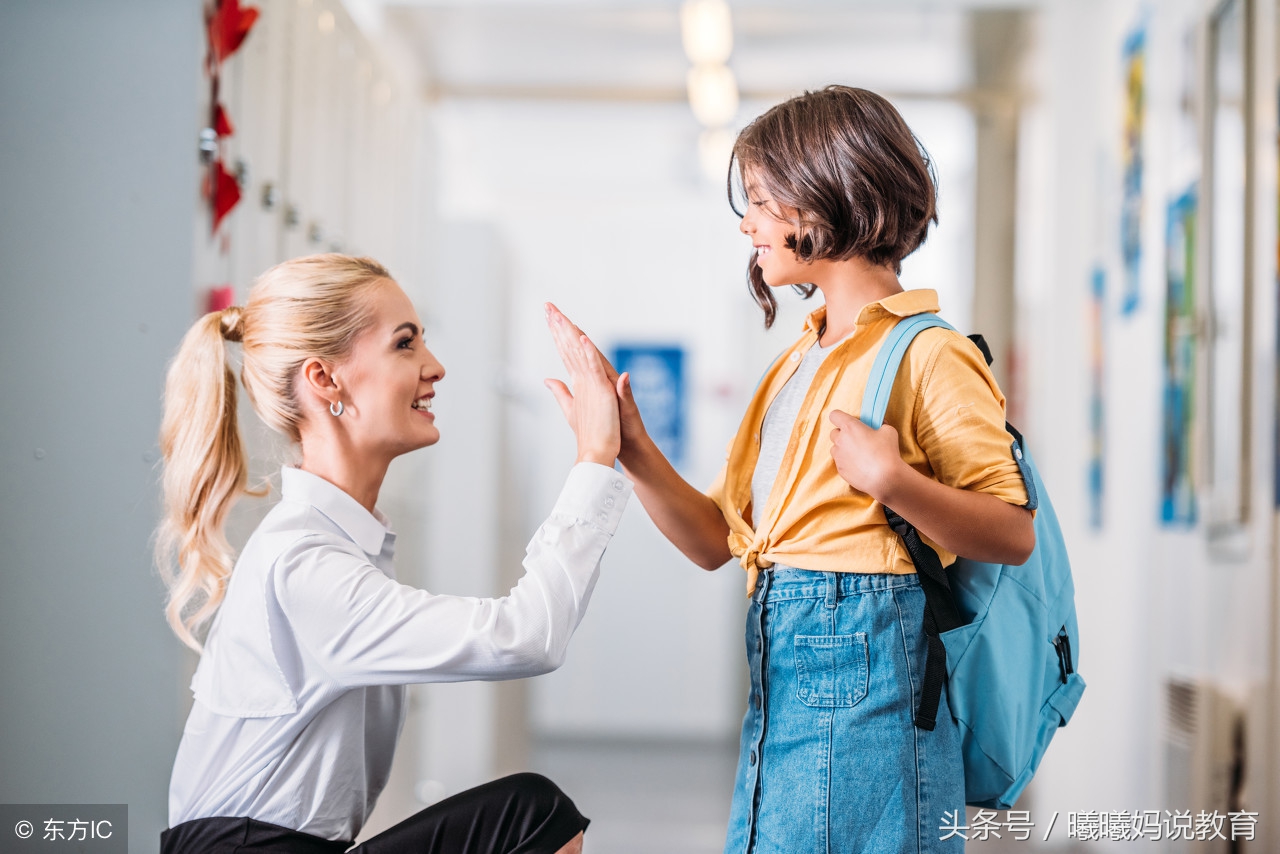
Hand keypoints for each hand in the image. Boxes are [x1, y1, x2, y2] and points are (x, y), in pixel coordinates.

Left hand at [544, 308, 620, 465]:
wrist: (624, 445)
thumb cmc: (605, 430)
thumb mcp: (576, 409)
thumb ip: (564, 392)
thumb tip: (549, 380)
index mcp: (586, 380)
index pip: (569, 352)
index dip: (559, 335)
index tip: (548, 318)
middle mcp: (595, 376)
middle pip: (575, 346)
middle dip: (561, 326)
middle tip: (548, 307)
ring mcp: (602, 381)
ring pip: (586, 352)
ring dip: (573, 333)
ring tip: (562, 315)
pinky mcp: (608, 391)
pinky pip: (599, 370)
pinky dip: (591, 354)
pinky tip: (584, 340)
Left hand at [827, 409, 906, 502]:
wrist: (884, 478)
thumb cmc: (887, 452)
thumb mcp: (889, 431)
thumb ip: (881, 424)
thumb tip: (880, 424)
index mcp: (849, 427)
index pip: (834, 415)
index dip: (840, 417)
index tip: (848, 421)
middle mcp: (840, 440)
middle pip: (834, 433)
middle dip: (843, 434)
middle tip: (857, 439)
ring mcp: (838, 456)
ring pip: (835, 448)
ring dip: (843, 448)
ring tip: (858, 454)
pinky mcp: (840, 470)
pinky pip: (839, 462)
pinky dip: (846, 462)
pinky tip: (860, 465)